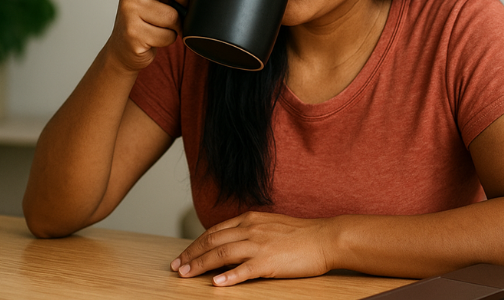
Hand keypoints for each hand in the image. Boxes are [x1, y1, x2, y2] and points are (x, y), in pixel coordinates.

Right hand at [106, 0, 195, 72]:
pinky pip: (167, 36)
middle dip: (186, 1)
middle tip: (180, 9)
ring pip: (173, 16)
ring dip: (175, 25)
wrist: (124, 46)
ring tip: (162, 25)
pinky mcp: (133, 32)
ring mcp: (130, 9)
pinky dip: (168, 39)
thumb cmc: (147, 17)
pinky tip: (155, 37)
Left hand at [171, 211, 335, 286]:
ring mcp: (260, 245)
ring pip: (222, 254)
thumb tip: (231, 242)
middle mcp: (251, 229)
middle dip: (191, 255)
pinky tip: (216, 284)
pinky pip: (244, 270)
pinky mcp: (270, 261)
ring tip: (186, 275)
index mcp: (250, 219)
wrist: (326, 237)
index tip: (183, 256)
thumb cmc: (302, 234)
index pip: (215, 231)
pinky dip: (228, 277)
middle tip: (177, 267)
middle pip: (213, 241)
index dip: (196, 244)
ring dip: (201, 265)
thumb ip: (251, 231)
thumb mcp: (271, 225)